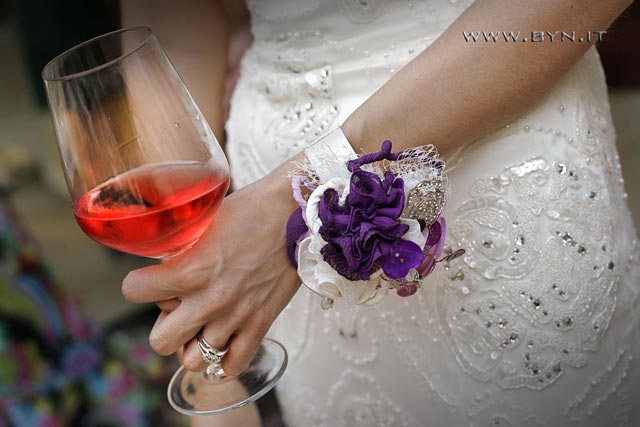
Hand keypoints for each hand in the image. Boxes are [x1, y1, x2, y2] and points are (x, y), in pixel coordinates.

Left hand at [122, 164, 299, 374]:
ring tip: (203, 323)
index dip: (138, 283)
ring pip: (193, 360)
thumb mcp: (204, 222)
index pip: (134, 291)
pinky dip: (224, 359)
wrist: (296, 213)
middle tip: (179, 305)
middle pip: (161, 342)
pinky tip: (224, 341)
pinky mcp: (261, 324)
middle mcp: (209, 301)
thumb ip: (180, 248)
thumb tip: (162, 262)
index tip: (149, 278)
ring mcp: (236, 317)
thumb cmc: (251, 209)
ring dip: (193, 343)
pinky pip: (233, 365)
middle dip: (164, 323)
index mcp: (189, 270)